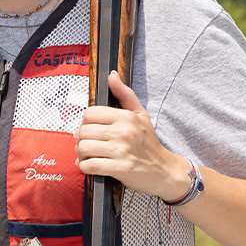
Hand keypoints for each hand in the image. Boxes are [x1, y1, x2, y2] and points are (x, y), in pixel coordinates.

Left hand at [76, 71, 193, 202]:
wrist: (165, 170)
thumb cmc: (149, 142)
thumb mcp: (141, 115)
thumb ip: (124, 94)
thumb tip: (111, 75)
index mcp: (126, 117)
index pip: (90, 114)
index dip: (85, 122)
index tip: (90, 129)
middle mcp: (123, 132)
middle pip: (83, 131)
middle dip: (80, 139)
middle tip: (86, 144)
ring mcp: (121, 151)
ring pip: (83, 148)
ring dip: (81, 154)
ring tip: (87, 155)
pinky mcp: (119, 169)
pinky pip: (89, 166)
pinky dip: (85, 167)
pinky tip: (90, 166)